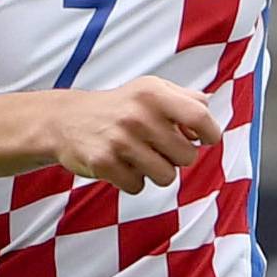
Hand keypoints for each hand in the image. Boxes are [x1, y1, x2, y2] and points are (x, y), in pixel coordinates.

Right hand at [51, 78, 222, 194]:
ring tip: (138, 155)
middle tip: (157, 147)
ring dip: (156, 171)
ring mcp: (119, 139)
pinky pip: (138, 187)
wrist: (65, 120)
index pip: (200, 117)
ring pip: (166, 176)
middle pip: (187, 156)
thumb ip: (185, 98)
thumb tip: (209, 110)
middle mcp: (137, 114)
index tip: (205, 140)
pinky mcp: (103, 162)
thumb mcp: (150, 89)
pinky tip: (120, 164)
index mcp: (153, 93)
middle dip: (177, 157)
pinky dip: (132, 180)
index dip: (210, 134)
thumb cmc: (119, 106)